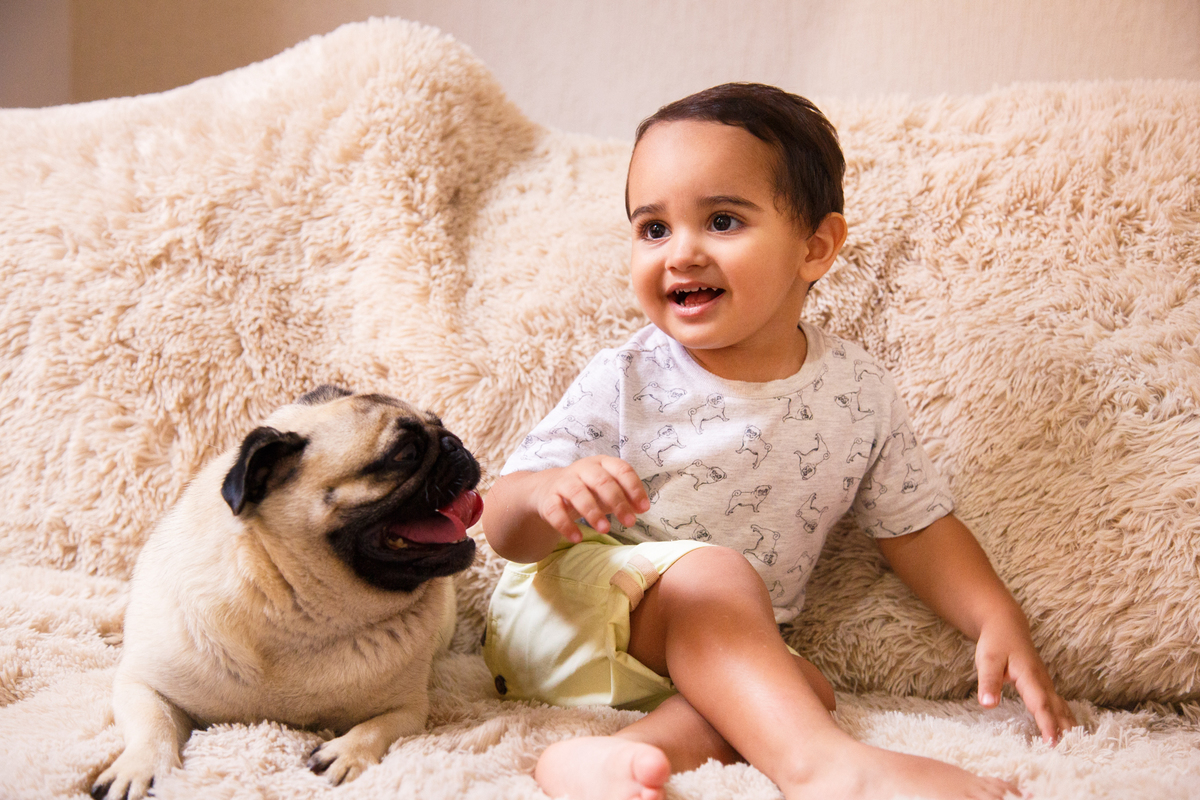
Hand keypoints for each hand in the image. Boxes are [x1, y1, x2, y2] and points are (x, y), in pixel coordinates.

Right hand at [532, 456, 649, 542]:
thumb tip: (641, 508)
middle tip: (630, 523)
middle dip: (618, 502)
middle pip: (602, 481)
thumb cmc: (587, 490)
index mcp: (602, 463)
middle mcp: (583, 469)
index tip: (644, 508)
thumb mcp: (608, 491)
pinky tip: (577, 538)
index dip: (634, 488)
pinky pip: (555, 511)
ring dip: (593, 512)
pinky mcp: (548, 498)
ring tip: (606, 529)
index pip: (622, 469)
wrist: (549, 490)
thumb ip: (626, 497)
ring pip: (578, 493)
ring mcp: (564, 482)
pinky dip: (566, 525)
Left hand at [975, 619, 1076, 744]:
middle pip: (1057, 709)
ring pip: (1061, 707)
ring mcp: (1046, 683)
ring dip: (1069, 726)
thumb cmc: (996, 643)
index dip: (1047, 724)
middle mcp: (1042, 681)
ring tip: (1075, 747)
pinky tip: (1070, 730)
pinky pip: (1059, 704)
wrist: (1006, 626)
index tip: (1052, 744)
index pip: (1040, 705)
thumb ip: (988, 682)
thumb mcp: (986, 660)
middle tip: (1071, 753)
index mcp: (1029, 676)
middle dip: (1064, 731)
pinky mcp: (1044, 685)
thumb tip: (988, 705)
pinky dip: (1066, 718)